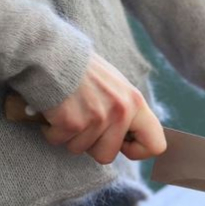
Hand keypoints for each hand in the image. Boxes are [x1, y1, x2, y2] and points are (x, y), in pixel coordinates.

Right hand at [40, 53, 165, 163]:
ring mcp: (98, 117)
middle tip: (81, 122)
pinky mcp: (73, 121)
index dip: (137, 151)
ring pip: (80, 149)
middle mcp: (122, 111)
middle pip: (107, 155)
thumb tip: (133, 137)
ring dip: (68, 135)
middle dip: (90, 145)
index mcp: (136, 102)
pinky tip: (52, 110)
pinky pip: (59, 140)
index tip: (121, 144)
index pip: (156, 145)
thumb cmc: (81, 71)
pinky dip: (51, 130)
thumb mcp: (116, 86)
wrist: (48, 50)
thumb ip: (127, 110)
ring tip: (66, 110)